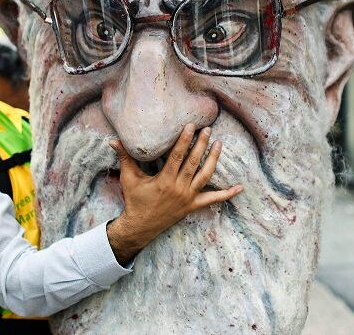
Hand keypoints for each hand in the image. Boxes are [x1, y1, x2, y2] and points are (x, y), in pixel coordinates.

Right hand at [106, 123, 242, 264]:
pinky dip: (227, 194)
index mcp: (165, 180)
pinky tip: (240, 188)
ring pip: (205, 176)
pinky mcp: (193, 206)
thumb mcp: (129, 178)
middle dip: (202, 144)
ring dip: (213, 160)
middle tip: (208, 129)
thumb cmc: (135, 201)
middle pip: (194, 162)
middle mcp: (179, 188)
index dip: (185, 140)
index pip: (178, 156)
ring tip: (219, 144)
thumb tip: (113, 141)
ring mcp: (188, 197)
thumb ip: (125, 158)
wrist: (141, 227)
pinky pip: (213, 200)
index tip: (191, 125)